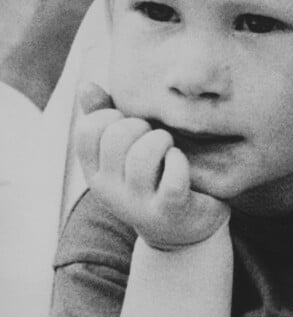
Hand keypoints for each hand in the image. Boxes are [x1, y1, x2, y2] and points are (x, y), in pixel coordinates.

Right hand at [74, 82, 229, 250]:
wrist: (183, 231)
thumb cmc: (153, 178)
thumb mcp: (124, 152)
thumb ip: (105, 118)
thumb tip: (85, 85)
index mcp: (96, 171)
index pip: (87, 130)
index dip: (110, 115)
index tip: (128, 124)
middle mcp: (110, 190)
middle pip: (116, 137)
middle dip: (141, 126)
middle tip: (154, 138)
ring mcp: (138, 203)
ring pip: (142, 156)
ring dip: (162, 142)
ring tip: (169, 148)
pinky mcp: (170, 211)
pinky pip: (174, 179)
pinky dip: (180, 163)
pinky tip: (181, 163)